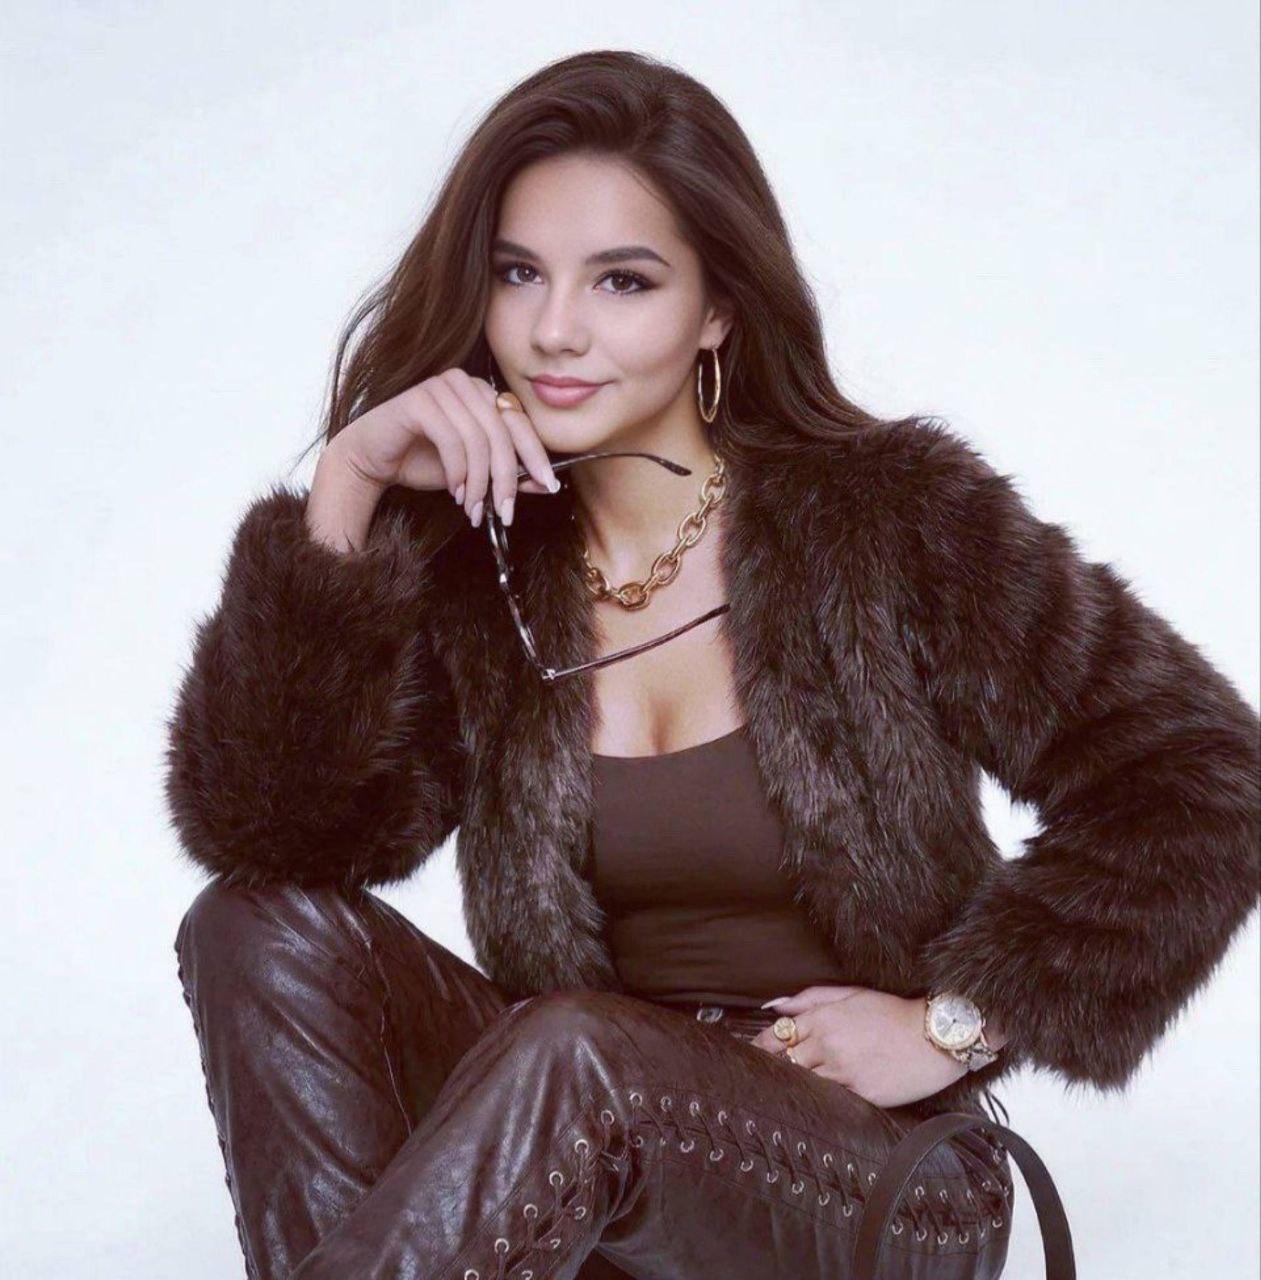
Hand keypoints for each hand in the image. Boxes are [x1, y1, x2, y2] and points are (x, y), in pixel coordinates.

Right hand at [332, 367, 560, 527]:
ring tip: (471, 507)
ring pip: (479, 440)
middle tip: (504, 512)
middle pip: (503, 433)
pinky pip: (452, 439)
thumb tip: (544, 484)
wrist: (371, 460)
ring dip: (479, 482)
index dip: (536, 455)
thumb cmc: (422, 461)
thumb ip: (506, 473)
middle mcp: (466, 384)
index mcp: (483, 394)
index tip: (548, 486)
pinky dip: (457, 471)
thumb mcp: (473, 473)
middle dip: (506, 478)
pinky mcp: (419, 400)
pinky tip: (454, 490)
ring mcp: (441, 387)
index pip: (520, 422)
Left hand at [748, 986, 968, 1108]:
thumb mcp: (851, 994)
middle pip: (785, 1061)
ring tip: (778, 1091)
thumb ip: (810, 998)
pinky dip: (818, 1098)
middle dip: (771, 1067)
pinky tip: (811, 1101)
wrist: (933, 1036)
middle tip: (756, 1075)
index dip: (761, 1046)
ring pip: (803, 1082)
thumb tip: (776, 1005)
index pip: (778, 1036)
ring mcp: (844, 1072)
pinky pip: (830, 1098)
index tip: (752, 1053)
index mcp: (823, 1019)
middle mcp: (828, 1045)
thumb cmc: (892, 1012)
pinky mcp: (861, 1094)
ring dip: (792, 1084)